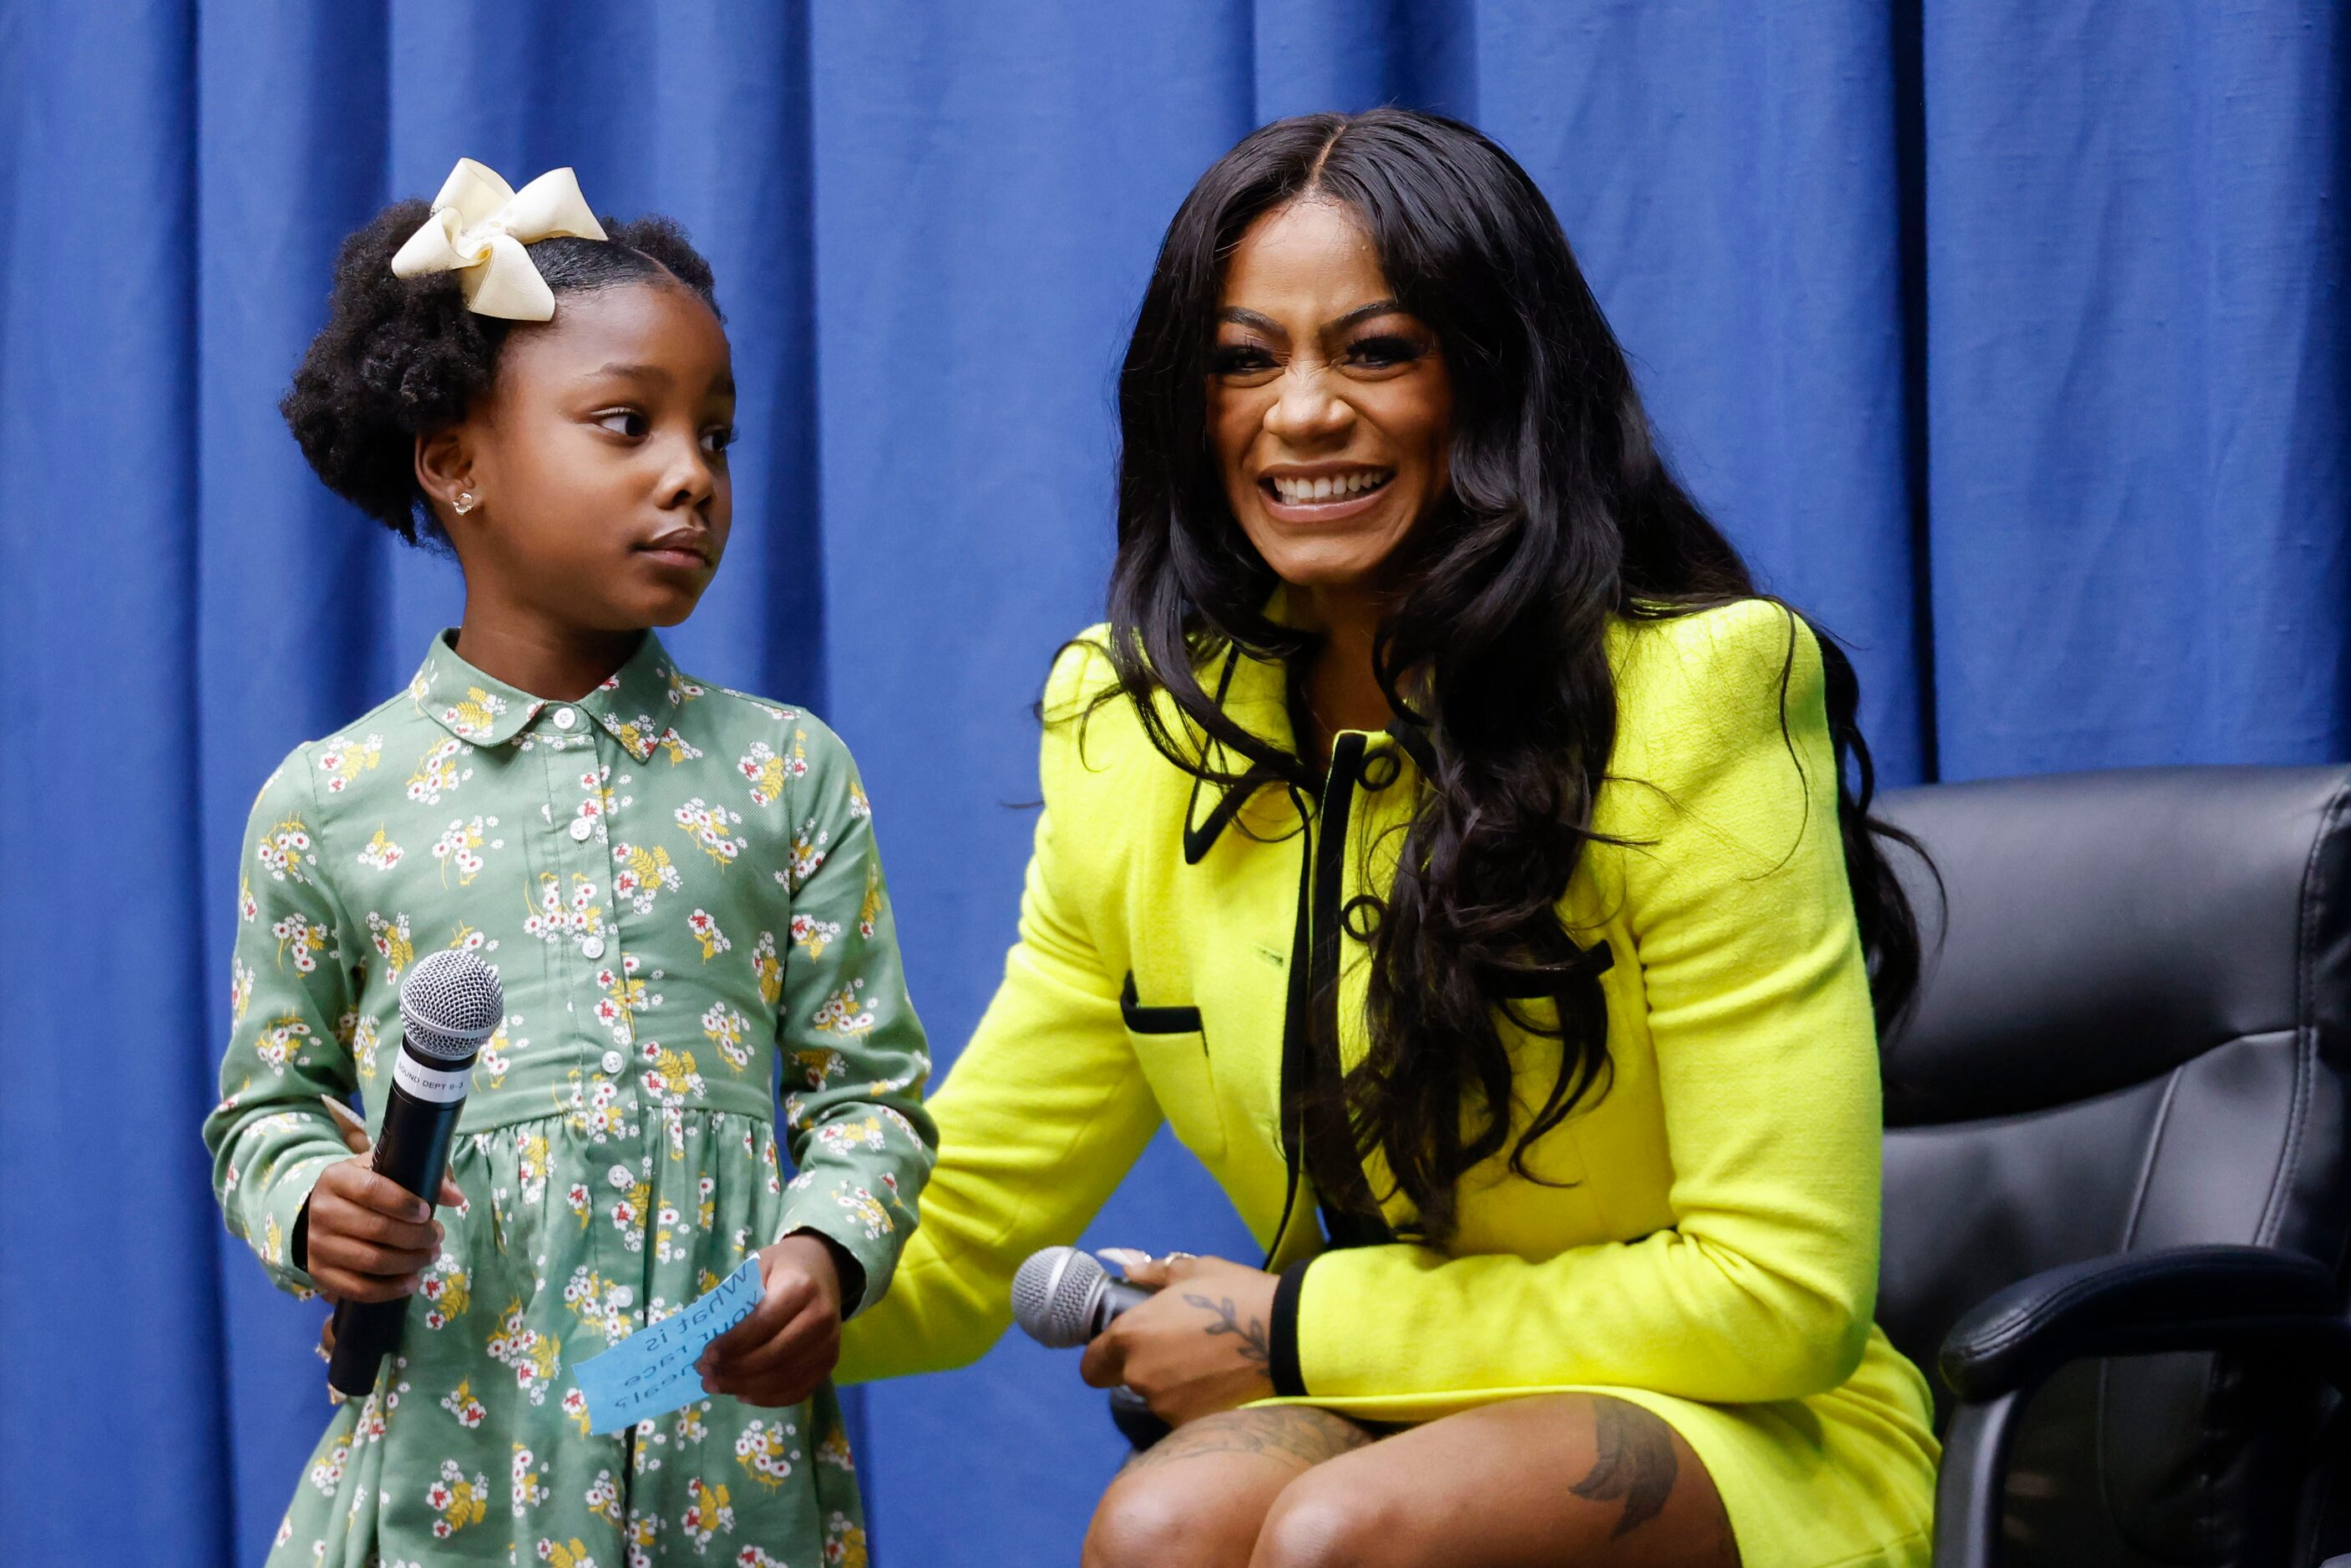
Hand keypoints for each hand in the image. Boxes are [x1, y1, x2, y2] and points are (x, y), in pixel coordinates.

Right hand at [309, 1100, 464, 1329]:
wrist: (329, 1211)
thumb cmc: (369, 1187)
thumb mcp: (393, 1171)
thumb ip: (427, 1176)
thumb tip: (457, 1198)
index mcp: (337, 1178)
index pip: (371, 1190)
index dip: (402, 1203)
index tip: (426, 1212)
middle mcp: (321, 1210)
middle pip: (375, 1228)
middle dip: (415, 1236)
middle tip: (437, 1237)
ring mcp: (316, 1244)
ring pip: (369, 1260)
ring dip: (408, 1262)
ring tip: (430, 1256)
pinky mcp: (319, 1273)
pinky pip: (356, 1288)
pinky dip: (388, 1290)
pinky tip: (411, 1282)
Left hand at [697, 1232, 845, 1406]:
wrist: (823, 1270)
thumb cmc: (783, 1268)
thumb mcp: (758, 1268)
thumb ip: (738, 1301)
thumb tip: (708, 1340)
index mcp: (801, 1288)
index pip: (763, 1323)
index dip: (733, 1344)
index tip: (706, 1355)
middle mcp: (821, 1317)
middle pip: (774, 1356)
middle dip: (735, 1371)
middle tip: (706, 1376)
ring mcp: (830, 1343)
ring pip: (784, 1378)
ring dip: (746, 1388)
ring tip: (717, 1386)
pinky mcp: (830, 1362)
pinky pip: (798, 1391)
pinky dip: (768, 1398)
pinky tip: (743, 1394)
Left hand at [1078, 1253, 1277, 1425]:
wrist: (1285, 1337)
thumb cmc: (1237, 1295)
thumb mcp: (1196, 1271)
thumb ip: (1155, 1273)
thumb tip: (1130, 1271)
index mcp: (1132, 1335)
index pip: (1092, 1364)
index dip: (1104, 1357)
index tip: (1125, 1350)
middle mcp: (1140, 1375)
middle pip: (1125, 1381)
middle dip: (1143, 1368)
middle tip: (1178, 1352)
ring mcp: (1165, 1405)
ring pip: (1156, 1399)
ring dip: (1171, 1386)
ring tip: (1208, 1366)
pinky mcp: (1191, 1426)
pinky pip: (1182, 1414)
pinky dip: (1195, 1403)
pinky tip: (1220, 1385)